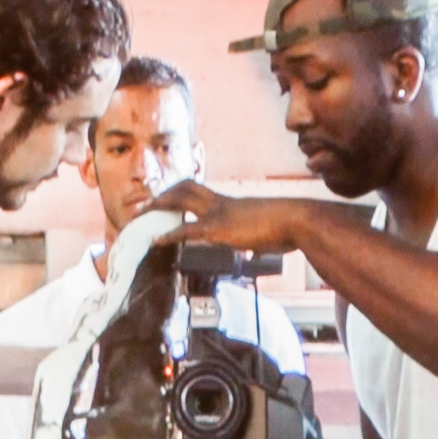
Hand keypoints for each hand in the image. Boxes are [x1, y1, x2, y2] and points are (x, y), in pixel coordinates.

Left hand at [145, 178, 294, 252]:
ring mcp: (219, 214)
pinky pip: (187, 229)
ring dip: (158, 205)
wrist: (296, 220)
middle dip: (165, 193)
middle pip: (186, 187)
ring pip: (180, 199)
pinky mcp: (219, 229)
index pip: (201, 192)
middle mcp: (221, 204)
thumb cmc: (290, 226)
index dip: (182, 193)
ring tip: (141, 215)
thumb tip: (256, 251)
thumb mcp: (268, 231)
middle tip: (147, 203)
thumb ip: (257, 239)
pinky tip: (155, 241)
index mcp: (232, 204)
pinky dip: (168, 235)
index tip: (169, 198)